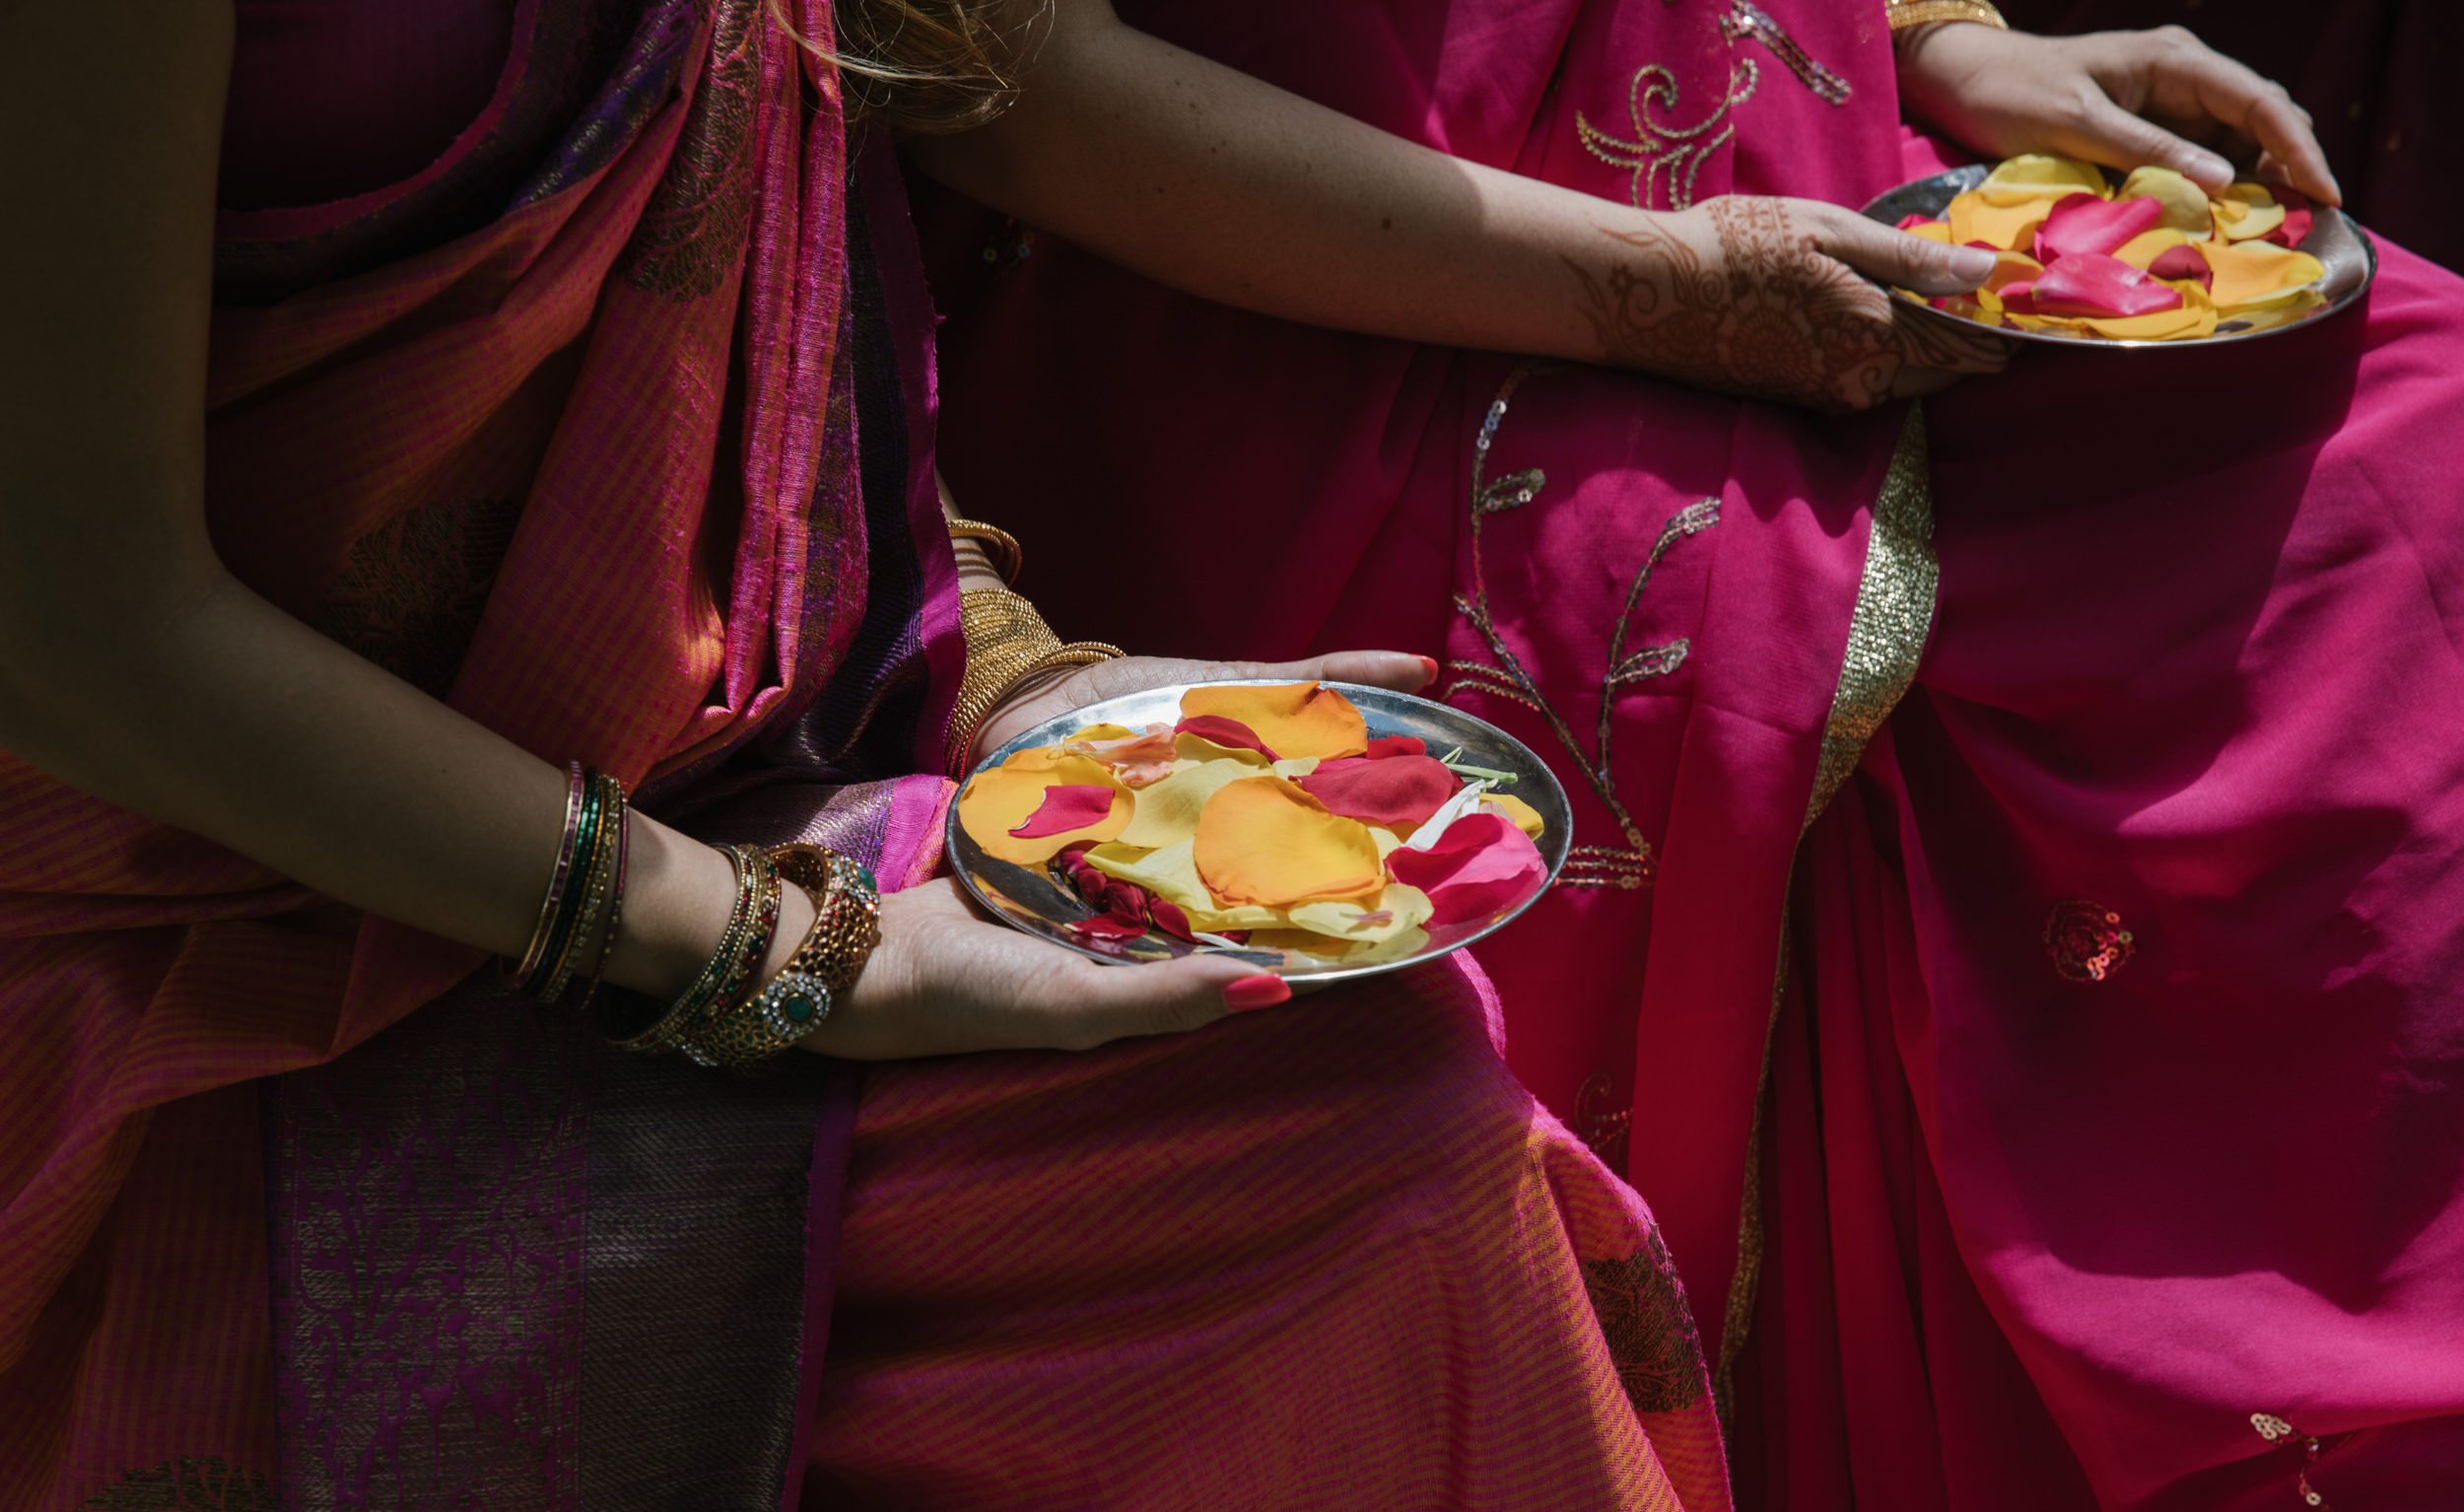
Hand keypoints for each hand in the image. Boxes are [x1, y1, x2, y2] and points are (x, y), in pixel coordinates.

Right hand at [790, 648, 1431, 1058]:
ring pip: (1205, 838)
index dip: (1335, 920)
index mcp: (1171, 982)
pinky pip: (1144, 811)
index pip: (1273, 951)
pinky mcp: (1077, 847)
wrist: (867, 954)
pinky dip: (1179, 781)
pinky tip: (1219, 738)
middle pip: (1250, 884)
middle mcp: (1155, 935)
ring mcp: (1117, 888)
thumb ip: (1172, 999)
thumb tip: (1281, 993)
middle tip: (1386, 785)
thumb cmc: (976, 999)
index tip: (1408, 877)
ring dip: (1254, 799)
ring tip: (1325, 745)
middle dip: (1312, 843)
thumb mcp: (1078, 1009)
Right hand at [1572, 196, 2011, 411]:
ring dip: (1924, 352)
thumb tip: (1986, 272)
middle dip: (1969, 342)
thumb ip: (1911, 258)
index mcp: (1876, 333)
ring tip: (1921, 302)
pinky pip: (1865, 388)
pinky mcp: (1798, 402)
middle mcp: (1859, 380)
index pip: (1971, 349)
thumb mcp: (1830, 230)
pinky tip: (1864, 321)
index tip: (2020, 300)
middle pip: (1944, 375)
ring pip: (1904, 384)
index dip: (2006, 328)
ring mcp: (1826, 398)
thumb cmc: (1737, 244)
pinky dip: (1882, 359)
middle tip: (1974, 294)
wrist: (1649, 294)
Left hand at [1895, 24, 2340, 205]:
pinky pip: (2201, 160)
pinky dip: (2219, 191)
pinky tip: (2225, 225)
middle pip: (2262, 121)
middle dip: (2290, 168)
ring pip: (2237, 144)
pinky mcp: (2150, 132)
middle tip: (2306, 225)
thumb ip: (2147, 150)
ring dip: (2258, 184)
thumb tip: (2225, 181)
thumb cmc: (2014, 94)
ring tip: (2275, 232)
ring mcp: (2169, 104)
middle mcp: (2184, 77)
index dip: (2299, 149)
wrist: (1968, 81)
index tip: (2326, 194)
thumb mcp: (2077, 124)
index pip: (2260, 102)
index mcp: (2176, 61)